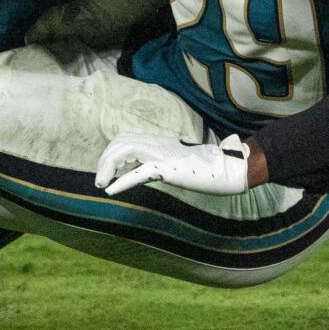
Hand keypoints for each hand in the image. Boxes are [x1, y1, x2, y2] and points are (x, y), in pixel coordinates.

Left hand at [95, 133, 252, 196]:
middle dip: (105, 160)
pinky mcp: (168, 168)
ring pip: (125, 151)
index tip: (106, 172)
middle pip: (120, 142)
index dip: (111, 153)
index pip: (126, 139)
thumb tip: (150, 170)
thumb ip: (164, 162)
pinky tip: (110, 191)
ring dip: (108, 168)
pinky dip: (121, 181)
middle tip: (100, 180)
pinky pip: (139, 173)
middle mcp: (158, 144)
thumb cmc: (208, 167)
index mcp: (160, 142)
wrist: (228, 168)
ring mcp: (162, 154)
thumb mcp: (179, 163)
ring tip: (102, 184)